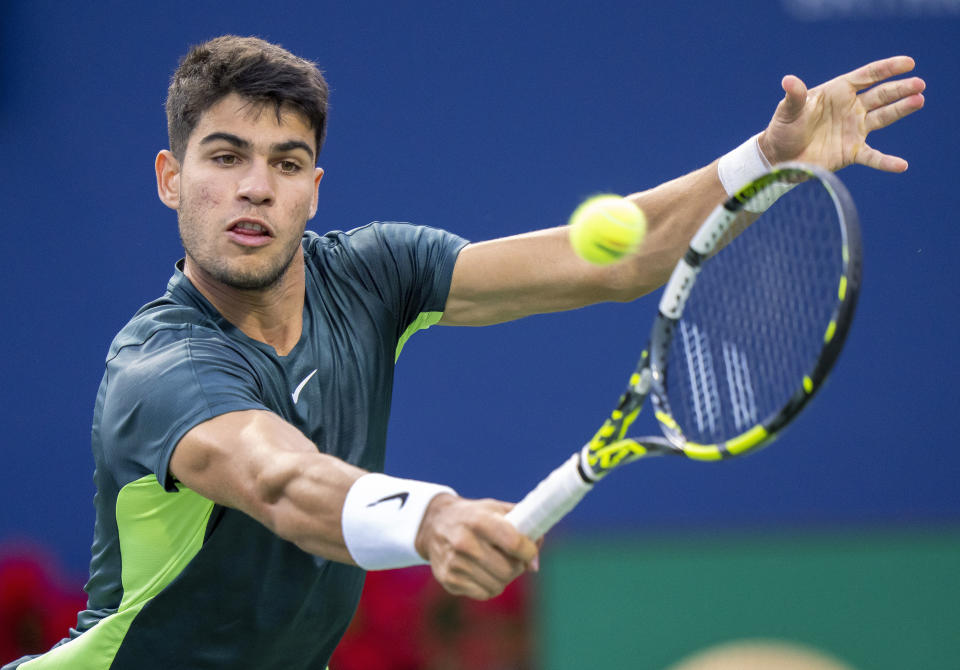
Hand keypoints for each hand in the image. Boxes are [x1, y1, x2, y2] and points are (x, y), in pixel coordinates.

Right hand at [415, 493, 538, 599]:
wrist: (435, 524)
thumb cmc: (474, 516)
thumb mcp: (498, 510)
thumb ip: (524, 529)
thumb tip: (534, 565)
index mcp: (479, 520)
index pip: (514, 543)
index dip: (529, 551)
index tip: (529, 551)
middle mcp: (464, 542)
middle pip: (508, 570)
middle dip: (518, 567)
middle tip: (514, 559)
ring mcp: (454, 563)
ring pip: (498, 585)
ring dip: (503, 578)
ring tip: (497, 564)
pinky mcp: (448, 579)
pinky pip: (483, 594)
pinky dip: (488, 586)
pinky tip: (482, 572)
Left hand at [758, 55, 924, 172]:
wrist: (779, 157)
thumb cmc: (783, 128)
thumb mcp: (788, 110)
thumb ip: (794, 96)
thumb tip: (788, 80)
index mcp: (838, 91)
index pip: (868, 75)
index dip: (888, 68)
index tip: (909, 63)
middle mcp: (851, 108)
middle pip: (881, 95)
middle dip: (900, 89)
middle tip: (919, 84)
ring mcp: (854, 129)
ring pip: (884, 117)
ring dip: (901, 109)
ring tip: (919, 101)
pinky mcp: (852, 151)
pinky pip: (873, 157)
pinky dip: (886, 162)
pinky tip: (901, 165)